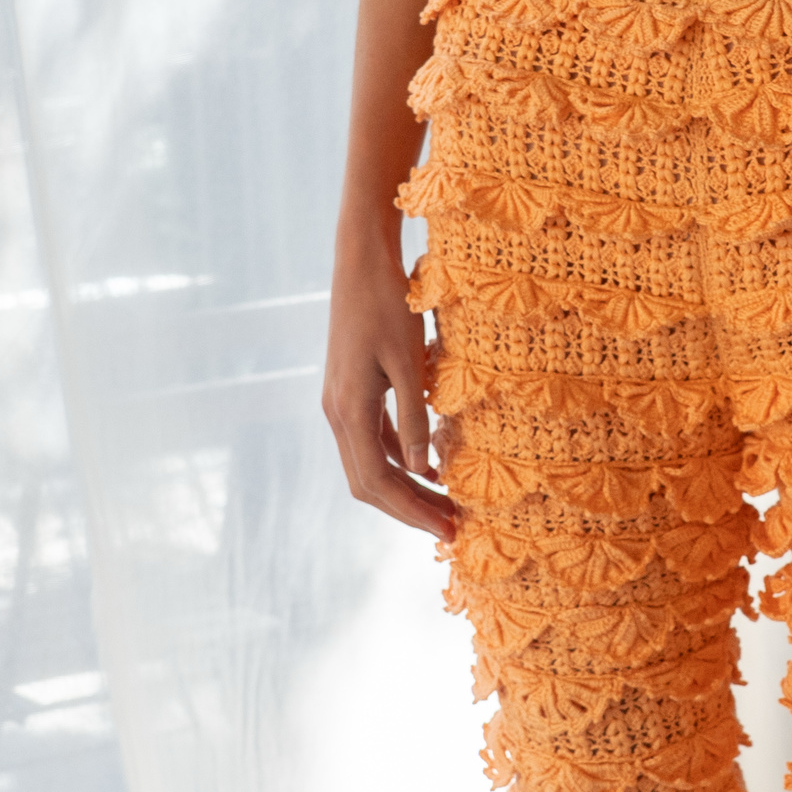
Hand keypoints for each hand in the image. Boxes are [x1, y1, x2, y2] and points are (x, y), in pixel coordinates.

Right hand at [322, 239, 458, 541]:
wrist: (361, 261)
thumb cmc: (389, 303)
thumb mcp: (408, 359)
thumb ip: (413, 418)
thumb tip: (421, 472)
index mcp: (349, 410)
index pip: (378, 483)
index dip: (413, 512)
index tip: (449, 530)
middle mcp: (337, 413)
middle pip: (369, 483)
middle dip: (410, 509)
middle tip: (453, 528)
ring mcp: (340, 403)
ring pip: (368, 464)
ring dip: (405, 487)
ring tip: (446, 503)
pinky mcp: (349, 390)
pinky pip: (371, 439)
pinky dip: (398, 459)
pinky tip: (429, 463)